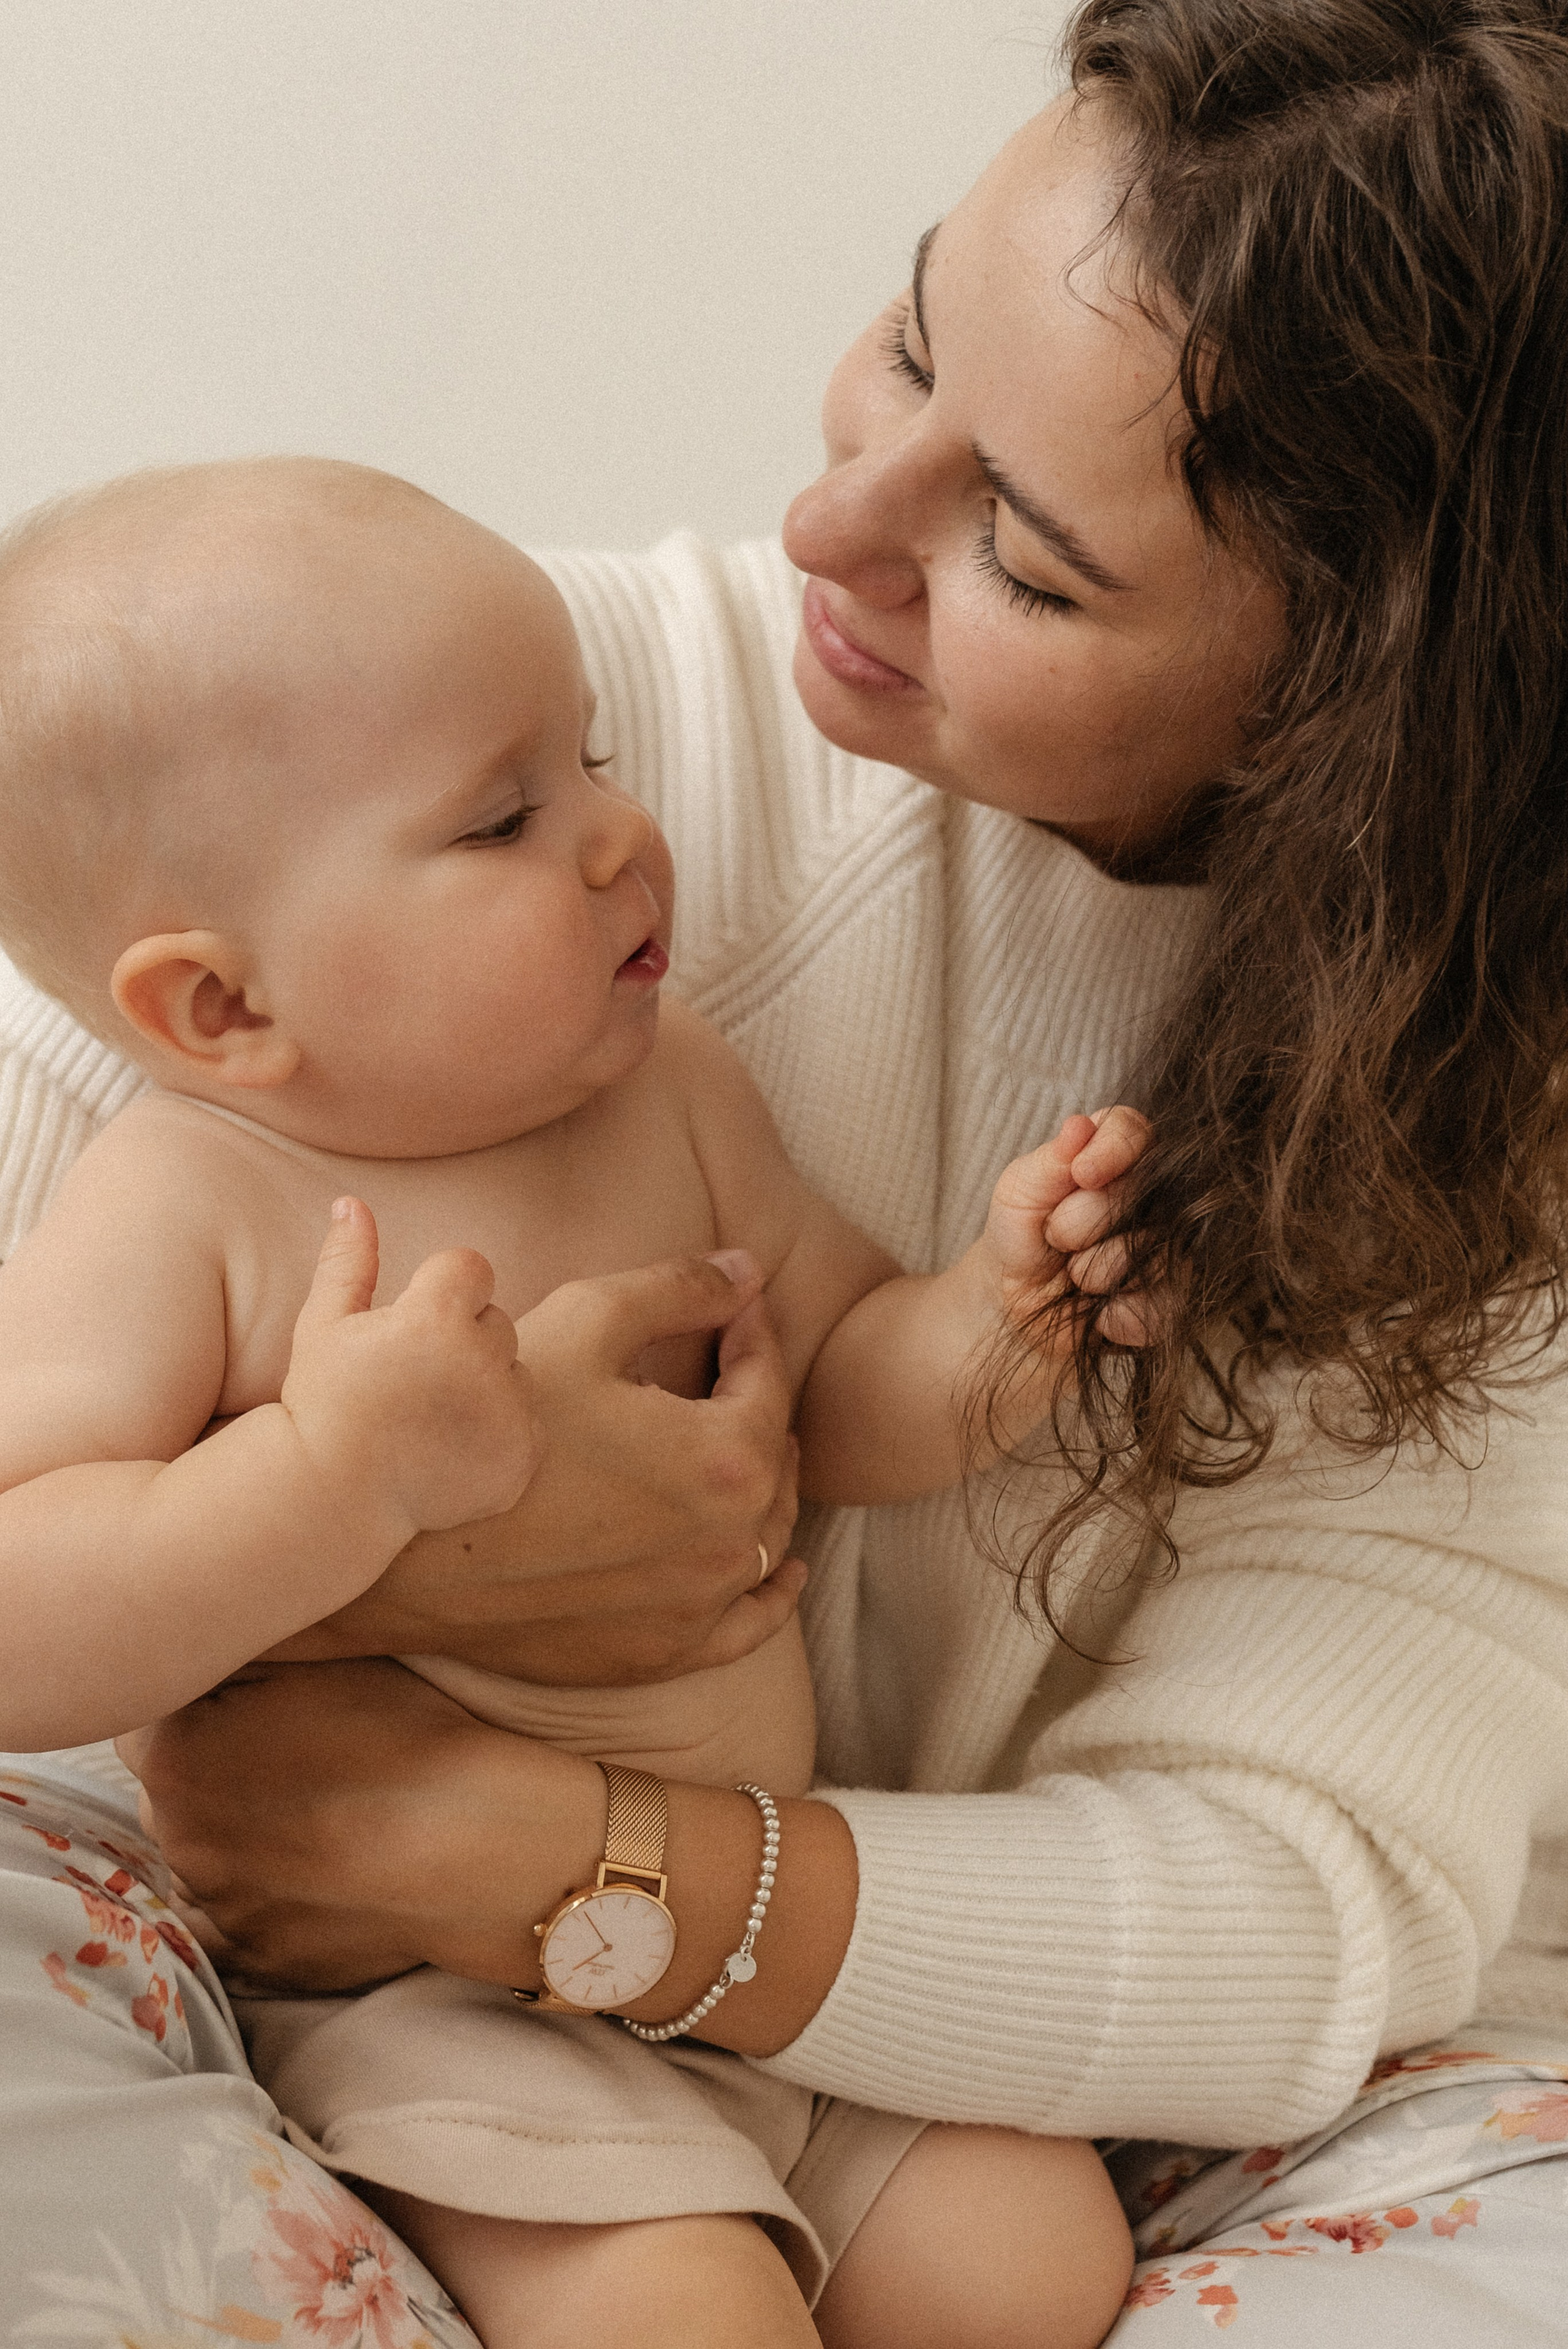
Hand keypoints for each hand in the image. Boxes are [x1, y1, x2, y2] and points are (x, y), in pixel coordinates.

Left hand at [120, 1659, 604, 1992]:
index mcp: (175, 1751)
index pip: (147, 1714)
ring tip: (321, 1812)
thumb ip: (239, 1659)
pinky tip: (313, 1871)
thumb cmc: (407, 1733)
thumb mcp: (318, 1658)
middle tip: (292, 1754)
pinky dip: (259, 1898)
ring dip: (237, 1834)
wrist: (479, 1842)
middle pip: (171, 1788)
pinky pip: (234, 1923)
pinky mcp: (261, 1957)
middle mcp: (177, 1834)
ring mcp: (217, 1904)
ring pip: (204, 1856)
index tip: (250, 1696)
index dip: (200, 1700)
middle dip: (211, 1769)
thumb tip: (209, 1651)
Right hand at [265, 1254, 803, 1682]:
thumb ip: (679, 1288)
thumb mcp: (585, 1320)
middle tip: (732, 1367)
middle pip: (774, 1460)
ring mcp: (698, 1609)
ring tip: (745, 1442)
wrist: (406, 1543)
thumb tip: (748, 1271)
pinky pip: (745, 1626)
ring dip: (764, 1484)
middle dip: (759, 1404)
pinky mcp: (661, 1654)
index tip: (733, 1306)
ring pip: (765, 1537)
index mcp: (726, 1460)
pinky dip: (769, 1594)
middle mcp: (728, 1544)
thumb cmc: (494, 1419)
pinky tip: (783, 1572)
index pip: (767, 1380)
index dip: (751, 1331)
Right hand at [281, 1197, 539, 1541]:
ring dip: (487, 1384)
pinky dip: (501, 1432)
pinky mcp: (522, 1456)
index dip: (441, 1291)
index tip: (412, 1325)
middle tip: (416, 1379)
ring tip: (433, 1416)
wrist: (331, 1498)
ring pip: (516, 1371)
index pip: (471, 1267)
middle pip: (497, 1321)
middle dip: (464, 1339)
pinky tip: (453, 1450)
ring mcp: (506, 1414)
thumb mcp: (323, 1327)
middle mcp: (480, 1363)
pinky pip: (529, 1421)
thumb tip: (351, 1203)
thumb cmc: (322, 1404)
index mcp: (434, 1319)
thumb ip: (346, 1261)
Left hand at [986, 1106, 1153, 1347]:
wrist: (1016, 1301)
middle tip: (1056, 1237)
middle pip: (1139, 1193)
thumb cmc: (1022, 1232)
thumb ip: (1050, 1160)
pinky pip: (1154, 1307)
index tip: (1080, 1175)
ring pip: (1147, 1254)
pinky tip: (1094, 1307)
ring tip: (1074, 1272)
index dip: (1111, 1151)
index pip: (1135, 1131)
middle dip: (1080, 1222)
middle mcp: (1154, 1195)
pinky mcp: (1173, 1299)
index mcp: (1117, 1153)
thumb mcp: (1019, 1190)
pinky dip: (1111, 1313)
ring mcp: (1171, 1247)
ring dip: (1091, 1271)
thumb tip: (1079, 1125)